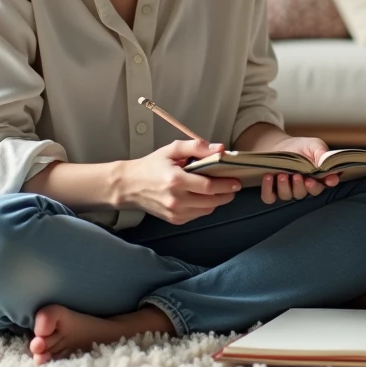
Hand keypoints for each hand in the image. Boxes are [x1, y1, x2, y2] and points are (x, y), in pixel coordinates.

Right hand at [117, 138, 240, 223]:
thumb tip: (220, 148)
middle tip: (233, 186)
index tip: (236, 181)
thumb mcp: (172, 149)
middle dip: (226, 194)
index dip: (226, 184)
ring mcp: (175, 212)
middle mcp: (176, 200)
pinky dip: (205, 207)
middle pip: (211, 201)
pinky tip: (204, 197)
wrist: (129, 186)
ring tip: (220, 190)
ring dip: (217, 201)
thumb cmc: (152, 165)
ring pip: (207, 210)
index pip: (208, 186)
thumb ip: (197, 146)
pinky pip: (198, 215)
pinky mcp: (174, 220)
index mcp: (176, 180)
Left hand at [260, 135, 339, 204]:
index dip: (329, 182)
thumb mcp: (314, 146)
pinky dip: (268, 189)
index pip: (326, 184)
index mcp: (317, 177)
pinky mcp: (272, 191)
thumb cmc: (300, 147)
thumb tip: (329, 164)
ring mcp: (288, 191)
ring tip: (282, 175)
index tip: (329, 179)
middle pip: (306, 193)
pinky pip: (269, 197)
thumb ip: (322, 154)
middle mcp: (304, 187)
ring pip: (288, 196)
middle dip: (302, 186)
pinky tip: (268, 177)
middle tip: (298, 176)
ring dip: (285, 187)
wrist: (279, 146)